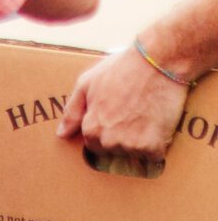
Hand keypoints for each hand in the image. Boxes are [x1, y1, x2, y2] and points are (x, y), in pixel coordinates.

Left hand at [59, 45, 188, 158]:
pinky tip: (158, 126)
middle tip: (133, 114)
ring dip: (141, 142)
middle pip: (114, 150)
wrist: (157, 63)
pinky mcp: (153, 145)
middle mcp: (109, 141)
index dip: (105, 131)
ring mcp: (131, 145)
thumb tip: (62, 134)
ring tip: (146, 117)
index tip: (116, 118)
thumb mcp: (86, 84)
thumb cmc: (120, 70)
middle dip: (122, 138)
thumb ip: (72, 112)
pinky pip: (154, 157)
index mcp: (91, 128)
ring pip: (134, 154)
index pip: (94, 146)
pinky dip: (158, 145)